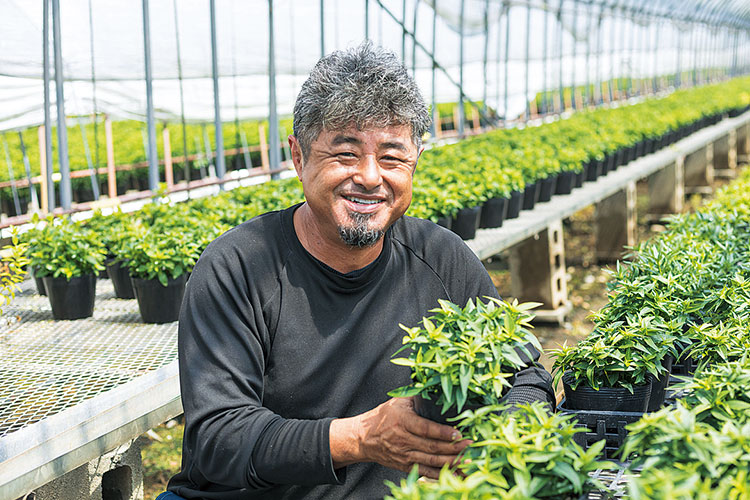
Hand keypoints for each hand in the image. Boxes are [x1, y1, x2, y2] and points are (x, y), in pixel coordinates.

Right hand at [329, 397, 470, 478]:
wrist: (364, 438)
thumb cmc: (383, 417)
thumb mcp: (398, 401)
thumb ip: (417, 396)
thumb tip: (438, 386)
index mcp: (402, 421)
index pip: (426, 429)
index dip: (443, 433)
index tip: (458, 433)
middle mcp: (403, 440)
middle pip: (432, 447)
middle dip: (453, 448)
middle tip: (470, 445)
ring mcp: (404, 456)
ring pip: (431, 461)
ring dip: (451, 462)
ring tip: (468, 459)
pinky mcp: (405, 466)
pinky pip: (426, 472)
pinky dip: (442, 474)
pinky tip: (456, 473)